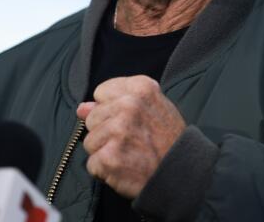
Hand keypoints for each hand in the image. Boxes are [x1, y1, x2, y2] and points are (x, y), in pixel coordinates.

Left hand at [77, 75, 185, 198]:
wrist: (181, 174)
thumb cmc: (167, 140)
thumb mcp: (152, 110)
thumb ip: (117, 102)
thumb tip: (81, 108)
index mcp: (140, 88)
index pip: (102, 92)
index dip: (111, 108)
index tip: (128, 120)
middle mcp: (128, 105)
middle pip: (92, 117)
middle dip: (105, 131)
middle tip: (131, 141)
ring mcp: (118, 131)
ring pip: (89, 141)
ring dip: (104, 151)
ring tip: (129, 155)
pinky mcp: (109, 157)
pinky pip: (91, 163)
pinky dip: (105, 171)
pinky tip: (124, 168)